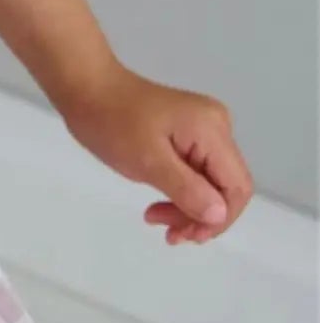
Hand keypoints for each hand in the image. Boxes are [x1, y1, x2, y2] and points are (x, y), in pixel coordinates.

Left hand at [60, 62, 253, 244]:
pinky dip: (179, 193)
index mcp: (212, 130)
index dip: (220, 219)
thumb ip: (187, 190)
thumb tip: (220, 215)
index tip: (188, 235)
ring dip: (187, 209)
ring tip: (154, 218)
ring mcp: (202, 130)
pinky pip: (194, 173)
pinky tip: (157, 206)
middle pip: (225, 187)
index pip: (237, 186)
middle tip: (168, 234)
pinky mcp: (185, 134)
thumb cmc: (113, 121)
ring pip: (209, 184)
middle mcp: (216, 127)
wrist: (84, 87)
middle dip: (200, 216)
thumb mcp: (148, 161)